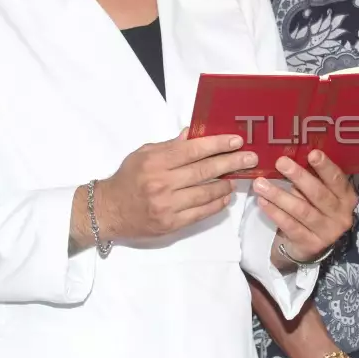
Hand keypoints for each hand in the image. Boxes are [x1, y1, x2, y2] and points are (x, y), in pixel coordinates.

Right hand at [98, 130, 256, 239]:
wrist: (108, 210)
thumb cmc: (127, 179)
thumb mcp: (144, 154)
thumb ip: (171, 145)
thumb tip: (194, 133)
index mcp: (156, 162)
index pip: (193, 150)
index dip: (217, 145)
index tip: (236, 141)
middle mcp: (162, 183)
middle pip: (204, 171)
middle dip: (231, 162)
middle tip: (250, 158)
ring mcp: (167, 206)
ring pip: (206, 194)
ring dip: (226, 185)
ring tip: (237, 177)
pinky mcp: (171, 224)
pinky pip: (200, 213)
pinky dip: (216, 205)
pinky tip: (225, 197)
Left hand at [254, 151, 356, 262]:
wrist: (313, 244)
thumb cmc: (315, 208)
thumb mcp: (320, 192)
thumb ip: (312, 177)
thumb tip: (292, 155)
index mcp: (346, 197)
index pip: (337, 179)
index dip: (325, 167)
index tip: (312, 154)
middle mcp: (341, 215)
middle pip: (318, 194)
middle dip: (299, 176)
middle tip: (281, 162)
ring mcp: (327, 232)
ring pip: (302, 210)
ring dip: (279, 195)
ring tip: (260, 183)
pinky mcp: (310, 244)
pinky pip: (290, 226)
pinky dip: (275, 213)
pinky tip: (262, 201)